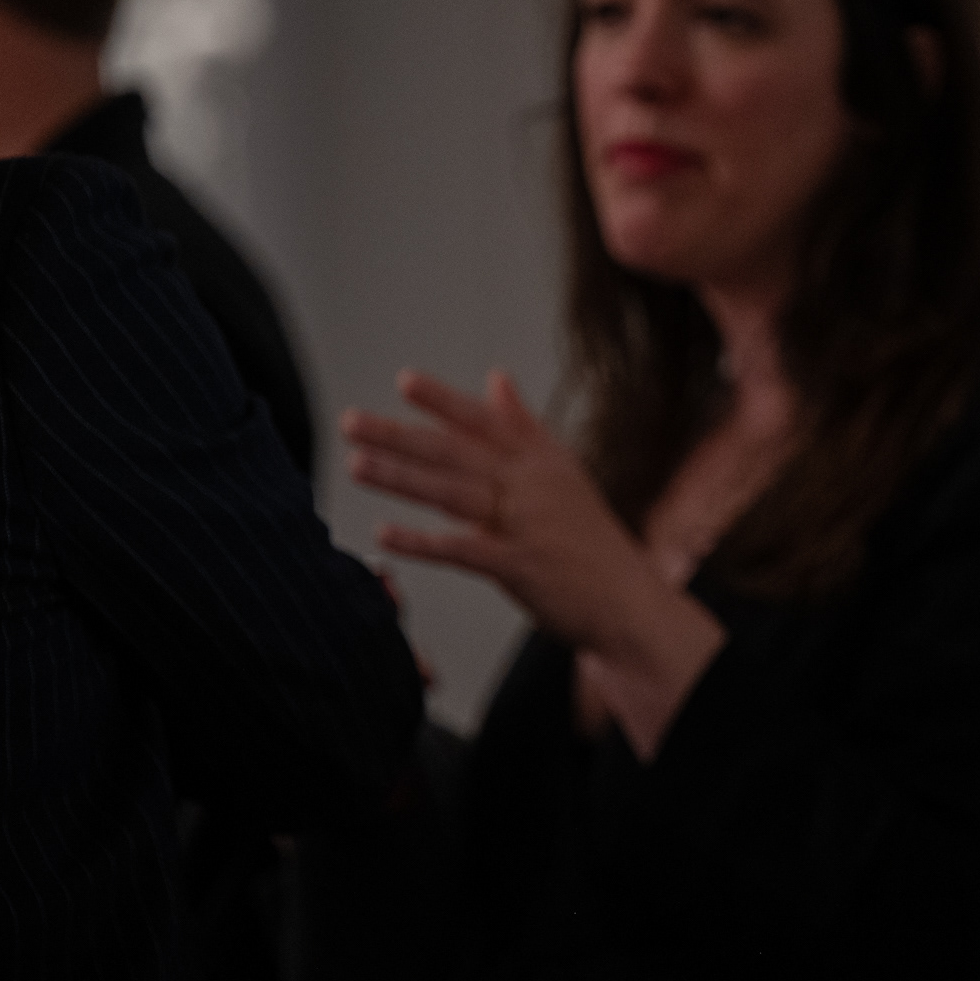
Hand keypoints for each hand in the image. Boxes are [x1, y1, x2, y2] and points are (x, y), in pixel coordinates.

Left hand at [343, 369, 649, 649]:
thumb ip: (524, 426)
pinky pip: (462, 549)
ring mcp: (525, 524)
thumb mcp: (562, 473)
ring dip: (400, 479)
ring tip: (354, 465)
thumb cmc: (589, 540)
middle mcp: (531, 484)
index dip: (442, 400)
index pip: (484, 421)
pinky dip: (422, 541)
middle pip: (455, 452)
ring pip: (453, 493)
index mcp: (539, 459)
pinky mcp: (519, 566)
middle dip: (399, 435)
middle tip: (351, 422)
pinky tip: (384, 534)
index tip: (403, 381)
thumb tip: (495, 378)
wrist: (628, 602)